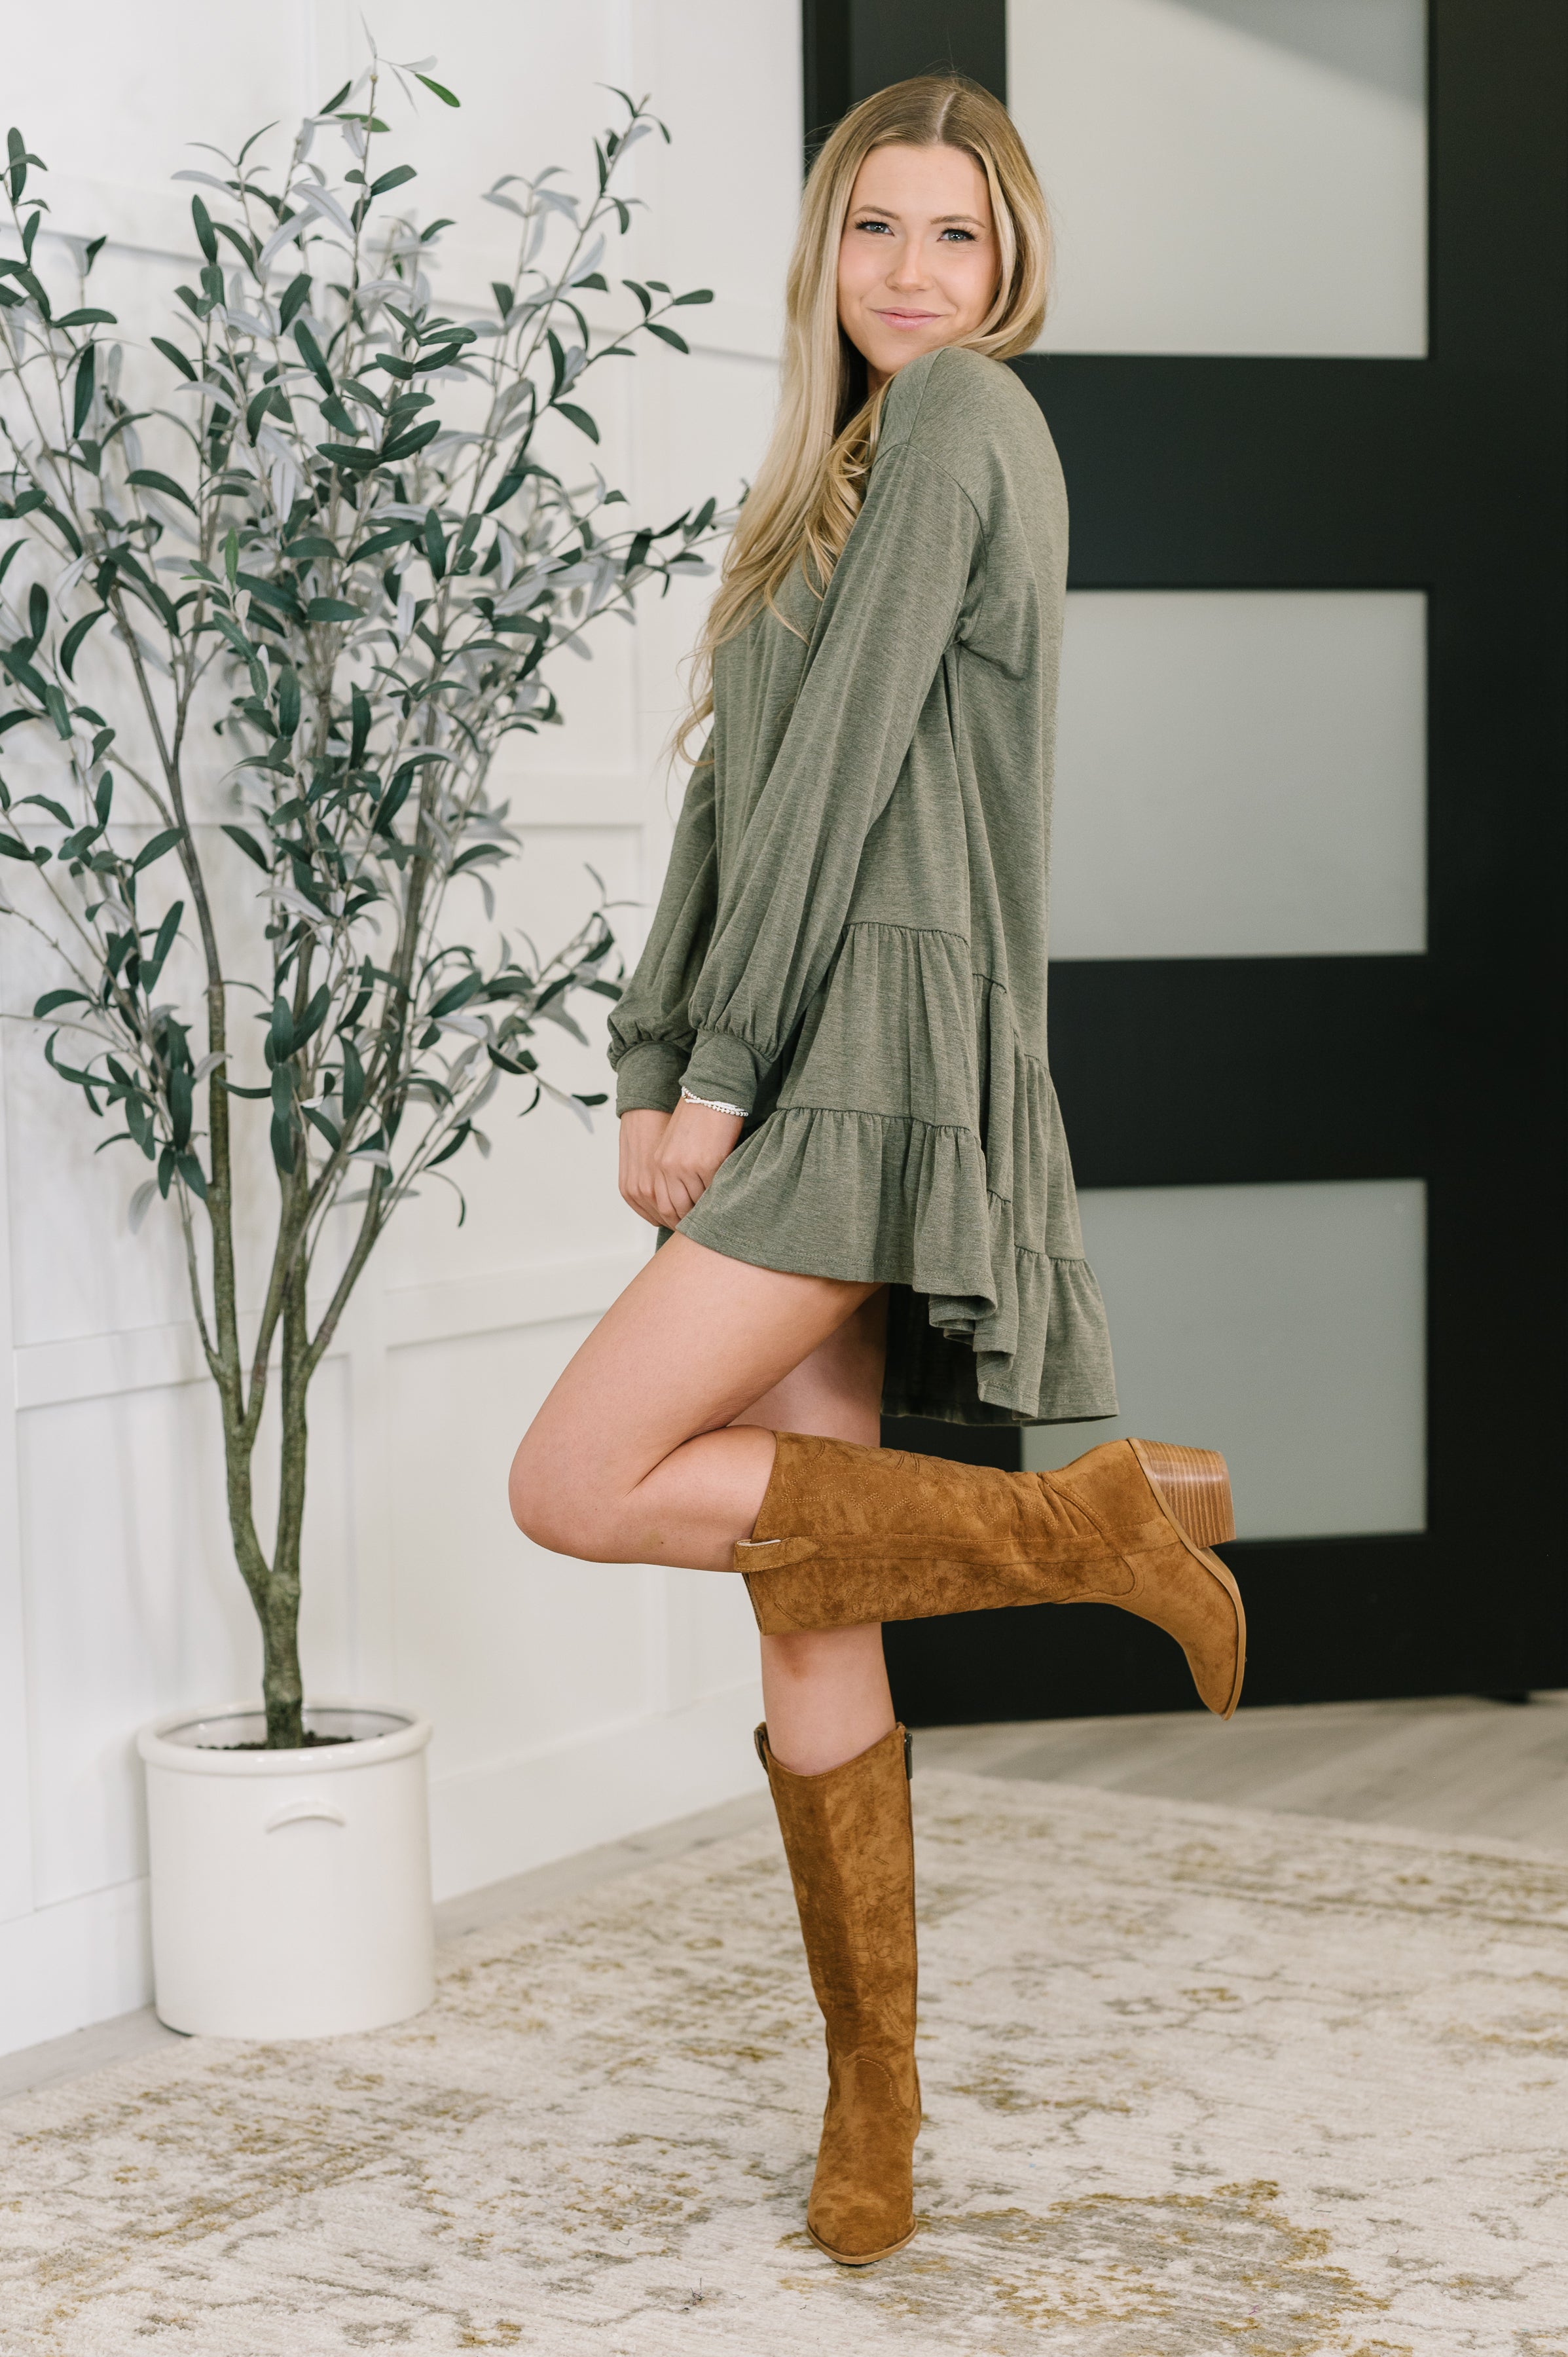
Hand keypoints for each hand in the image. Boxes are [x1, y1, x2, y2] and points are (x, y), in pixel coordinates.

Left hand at [619, 1098, 744, 1228]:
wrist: (710, 1094)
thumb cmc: (695, 1118)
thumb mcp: (673, 1148)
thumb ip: (673, 1174)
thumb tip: (684, 1202)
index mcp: (656, 1166)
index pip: (661, 1207)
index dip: (675, 1222)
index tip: (687, 1227)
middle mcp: (666, 1170)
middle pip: (674, 1211)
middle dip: (688, 1224)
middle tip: (702, 1231)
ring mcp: (686, 1168)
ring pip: (694, 1205)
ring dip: (704, 1214)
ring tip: (715, 1218)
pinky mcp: (707, 1164)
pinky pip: (713, 1191)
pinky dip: (719, 1198)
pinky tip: (726, 1200)